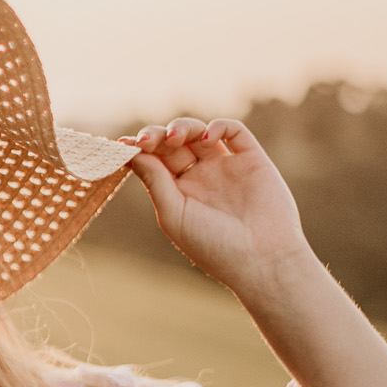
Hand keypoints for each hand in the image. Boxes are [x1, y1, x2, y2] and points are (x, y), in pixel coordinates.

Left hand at [120, 118, 313, 301]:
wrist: (262, 260)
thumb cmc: (214, 246)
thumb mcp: (174, 214)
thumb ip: (155, 181)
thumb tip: (131, 152)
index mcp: (179, 192)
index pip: (155, 160)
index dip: (140, 148)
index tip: (124, 144)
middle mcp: (201, 177)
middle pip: (173, 143)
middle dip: (157, 135)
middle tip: (148, 140)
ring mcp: (226, 167)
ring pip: (199, 132)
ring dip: (183, 127)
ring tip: (175, 137)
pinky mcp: (252, 159)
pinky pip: (234, 131)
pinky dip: (219, 126)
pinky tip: (207, 139)